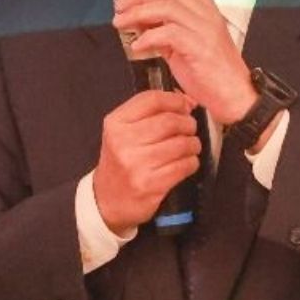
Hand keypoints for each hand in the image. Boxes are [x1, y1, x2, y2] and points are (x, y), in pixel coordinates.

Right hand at [93, 89, 201, 235]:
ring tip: (190, 146)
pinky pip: (184, 165)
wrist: (107, 199)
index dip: (175, 100)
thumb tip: (187, 101)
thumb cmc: (121, 160)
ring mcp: (137, 164)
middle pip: (170, 121)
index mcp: (116, 123)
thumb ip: (152, 112)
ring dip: (193, 143)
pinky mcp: (151, 184)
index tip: (185, 105)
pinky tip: (186, 162)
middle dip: (187, 123)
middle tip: (189, 129)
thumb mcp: (124, 131)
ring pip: (181, 143)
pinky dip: (192, 162)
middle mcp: (123, 142)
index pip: (152, 99)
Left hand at [111, 0, 257, 124]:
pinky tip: (136, 46)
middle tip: (119, 6)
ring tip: (119, 24)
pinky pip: (167, 33)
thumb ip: (168, 32)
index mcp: (206, 9)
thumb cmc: (211, 74)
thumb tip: (142, 27)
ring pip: (165, 6)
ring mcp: (203, 28)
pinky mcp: (198, 46)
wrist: (235, 96)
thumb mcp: (187, 47)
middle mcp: (206, 13)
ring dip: (137, 13)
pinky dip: (147, 38)